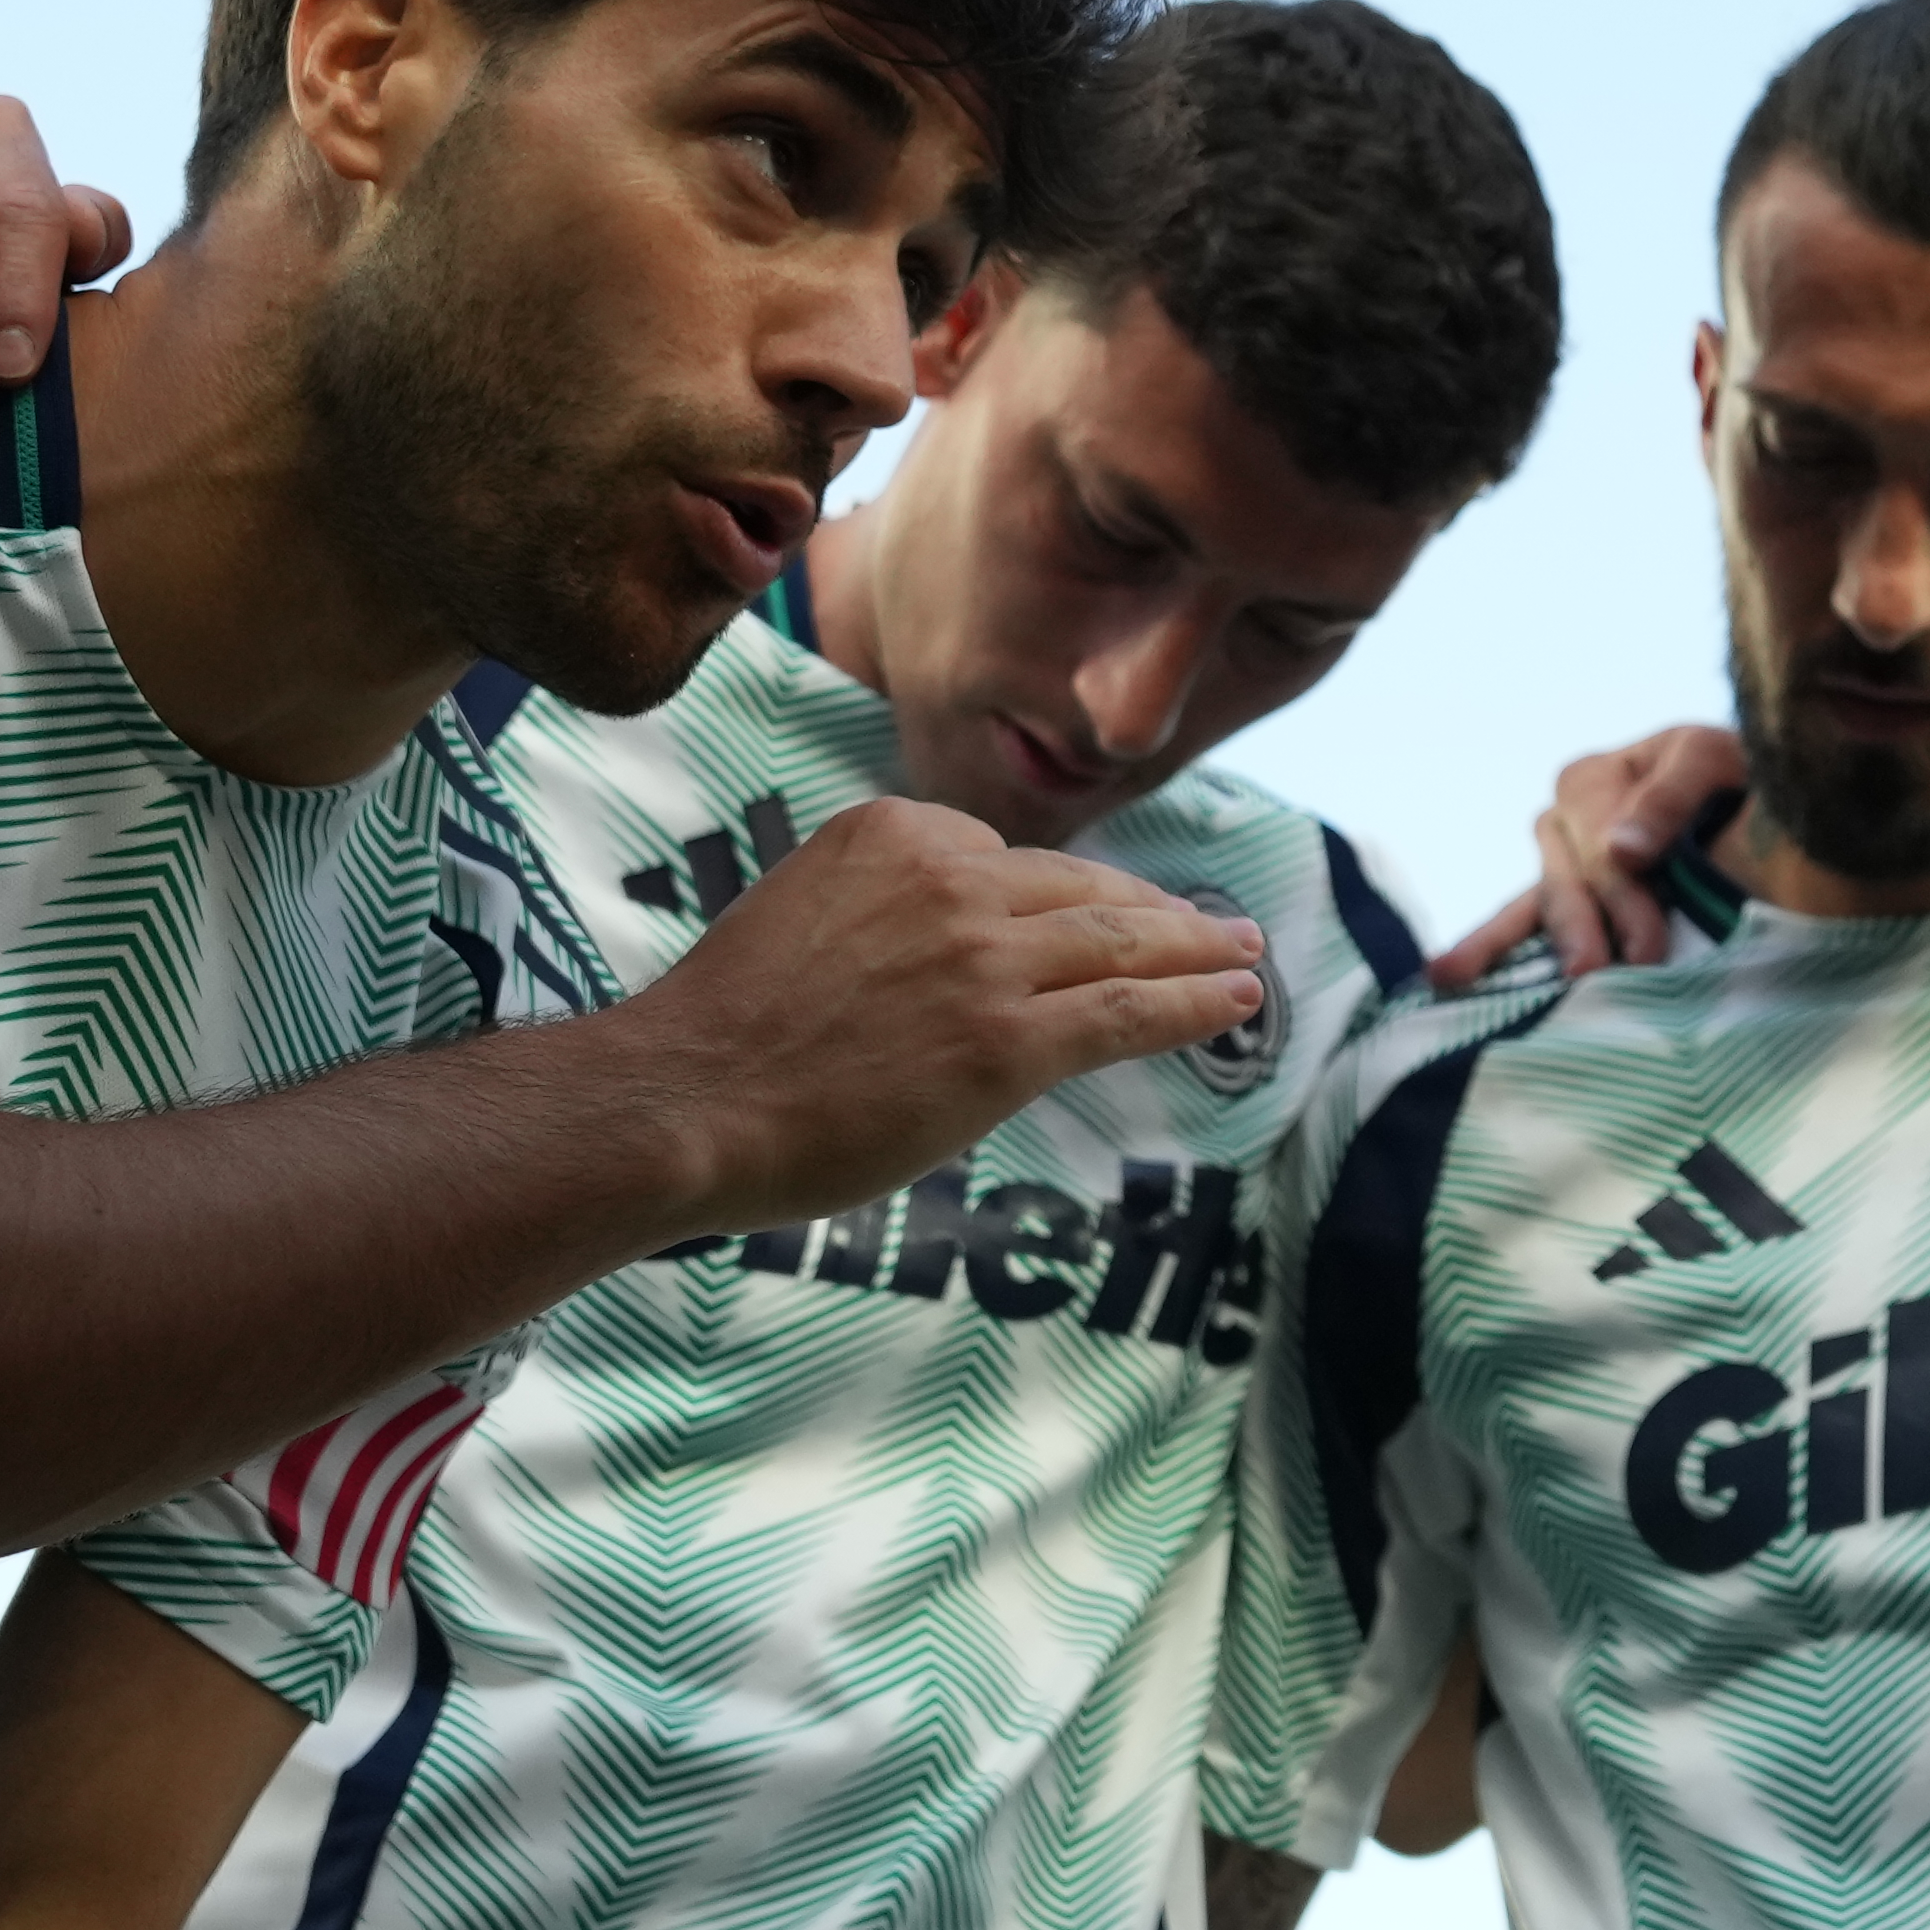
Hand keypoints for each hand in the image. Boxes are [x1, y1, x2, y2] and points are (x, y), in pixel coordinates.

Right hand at [618, 794, 1263, 1225]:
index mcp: (892, 831)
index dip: (1063, 900)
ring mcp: (983, 957)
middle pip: (1080, 891)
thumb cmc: (723, 1035)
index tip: (1106, 917)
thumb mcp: (803, 914)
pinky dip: (1192, 1003)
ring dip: (1196, 948)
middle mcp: (949, 876)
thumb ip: (883, 910)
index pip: (1004, 859)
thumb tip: (949, 952)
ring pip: (1119, 944)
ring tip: (1244, 956)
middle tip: (1215, 921)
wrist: (685, 1098)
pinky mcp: (1005, 1042)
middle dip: (1156, 909)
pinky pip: (1125, 1013)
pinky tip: (1233, 1003)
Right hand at [1430, 719, 1744, 981]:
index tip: (1649, 945)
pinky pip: (1522, 926)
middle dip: (1584, 924)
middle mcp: (1573, 820)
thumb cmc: (1752, 788)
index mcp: (1602, 776)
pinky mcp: (1577, 912)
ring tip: (1458, 976)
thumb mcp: (1717, 765)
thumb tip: (1620, 851)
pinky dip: (1487, 950)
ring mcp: (1569, 869)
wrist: (1784, 832)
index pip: (1591, 834)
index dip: (1617, 891)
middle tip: (1601, 974)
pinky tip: (1444, 977)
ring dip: (1504, 943)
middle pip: (1563, 874)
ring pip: (1531, 904)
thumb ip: (1671, 797)